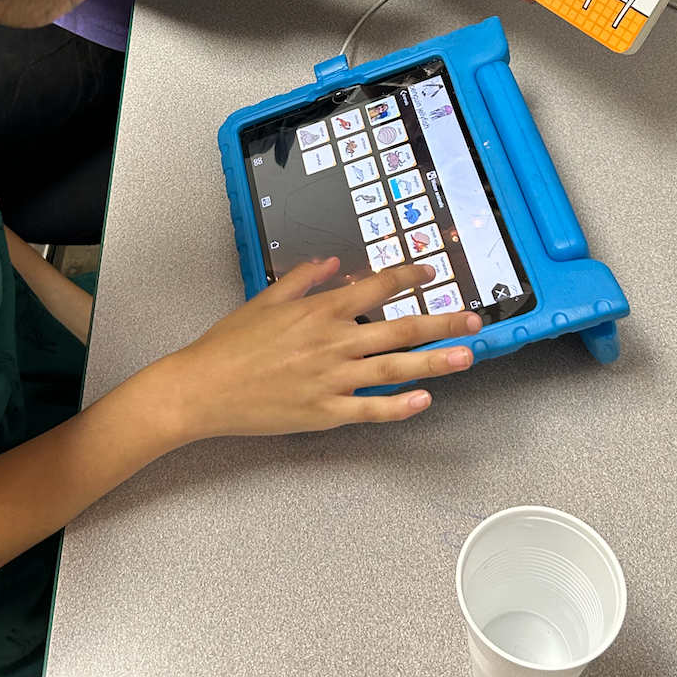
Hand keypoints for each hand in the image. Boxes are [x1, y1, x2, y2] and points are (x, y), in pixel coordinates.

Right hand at [137, 258, 480, 442]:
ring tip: (466, 357)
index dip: (407, 278)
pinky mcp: (324, 412)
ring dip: (435, 361)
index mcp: (318, 311)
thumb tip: (332, 263)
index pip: (375, 288)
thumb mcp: (265, 299)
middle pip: (399, 328)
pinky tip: (424, 401)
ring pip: (395, 367)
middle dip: (441, 322)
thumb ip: (303, 279)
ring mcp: (331, 379)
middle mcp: (332, 342)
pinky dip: (400, 406)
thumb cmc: (228, 344)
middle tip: (473, 320)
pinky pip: (371, 409)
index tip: (429, 273)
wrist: (202, 388)